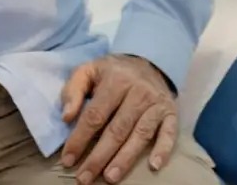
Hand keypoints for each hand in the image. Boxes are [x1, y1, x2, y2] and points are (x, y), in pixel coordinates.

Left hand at [60, 54, 178, 184]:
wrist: (148, 62)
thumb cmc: (113, 73)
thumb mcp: (88, 71)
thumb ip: (73, 91)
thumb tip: (66, 117)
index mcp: (115, 81)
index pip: (95, 115)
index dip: (80, 138)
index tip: (68, 159)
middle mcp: (138, 92)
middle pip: (117, 129)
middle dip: (99, 157)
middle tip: (84, 178)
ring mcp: (156, 104)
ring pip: (140, 134)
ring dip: (126, 158)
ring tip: (110, 177)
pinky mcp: (170, 113)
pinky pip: (169, 133)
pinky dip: (163, 149)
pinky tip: (154, 166)